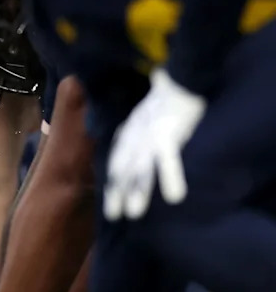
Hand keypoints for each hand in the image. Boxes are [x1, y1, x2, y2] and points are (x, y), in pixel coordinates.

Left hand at [104, 68, 205, 220]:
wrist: (182, 75)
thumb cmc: (166, 96)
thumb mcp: (147, 115)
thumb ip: (138, 129)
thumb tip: (131, 144)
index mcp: (130, 130)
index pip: (116, 158)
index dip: (112, 178)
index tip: (109, 198)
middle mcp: (134, 134)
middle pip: (122, 167)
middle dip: (117, 192)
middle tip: (113, 216)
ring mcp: (149, 134)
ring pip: (140, 167)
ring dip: (137, 191)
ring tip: (134, 214)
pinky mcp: (168, 132)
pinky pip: (169, 158)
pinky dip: (171, 177)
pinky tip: (174, 197)